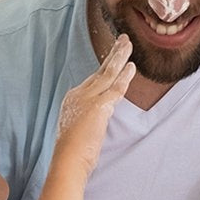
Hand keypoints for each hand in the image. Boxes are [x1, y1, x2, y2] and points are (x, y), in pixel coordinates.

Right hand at [53, 34, 134, 175]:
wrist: (68, 160)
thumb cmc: (74, 151)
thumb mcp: (79, 128)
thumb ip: (90, 116)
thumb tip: (100, 114)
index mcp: (74, 98)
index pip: (95, 79)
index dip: (107, 66)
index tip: (116, 56)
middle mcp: (79, 94)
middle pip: (100, 70)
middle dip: (113, 54)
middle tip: (123, 40)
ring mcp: (88, 98)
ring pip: (107, 72)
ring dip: (120, 57)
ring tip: (128, 44)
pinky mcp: (99, 106)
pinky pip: (115, 87)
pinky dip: (124, 76)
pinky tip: (131, 66)